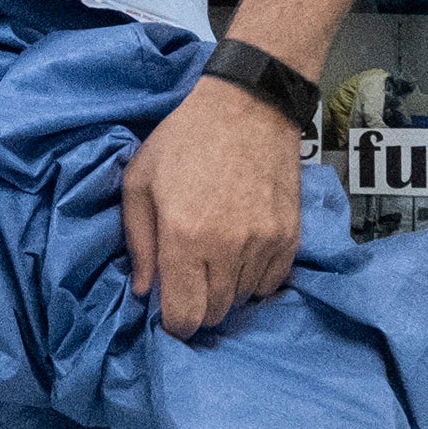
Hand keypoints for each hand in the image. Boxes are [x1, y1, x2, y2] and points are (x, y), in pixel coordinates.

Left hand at [121, 76, 305, 338]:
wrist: (248, 106)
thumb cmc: (184, 139)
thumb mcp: (139, 180)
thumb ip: (138, 241)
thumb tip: (144, 291)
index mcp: (185, 236)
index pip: (185, 316)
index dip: (174, 323)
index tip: (169, 310)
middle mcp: (227, 248)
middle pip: (215, 314)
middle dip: (198, 306)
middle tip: (189, 280)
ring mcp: (264, 244)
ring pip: (244, 300)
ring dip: (226, 290)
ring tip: (214, 258)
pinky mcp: (290, 237)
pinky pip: (272, 284)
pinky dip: (254, 278)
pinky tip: (240, 253)